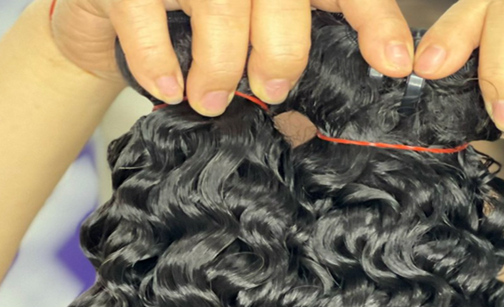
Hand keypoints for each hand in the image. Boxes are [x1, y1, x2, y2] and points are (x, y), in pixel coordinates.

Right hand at [48, 0, 414, 115]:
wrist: (104, 0)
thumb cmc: (194, 16)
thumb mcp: (256, 27)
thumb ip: (299, 48)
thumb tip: (352, 95)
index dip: (375, 18)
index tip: (399, 64)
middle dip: (283, 51)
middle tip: (271, 90)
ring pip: (218, 5)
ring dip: (221, 67)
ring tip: (212, 98)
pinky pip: (146, 18)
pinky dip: (160, 63)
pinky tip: (170, 87)